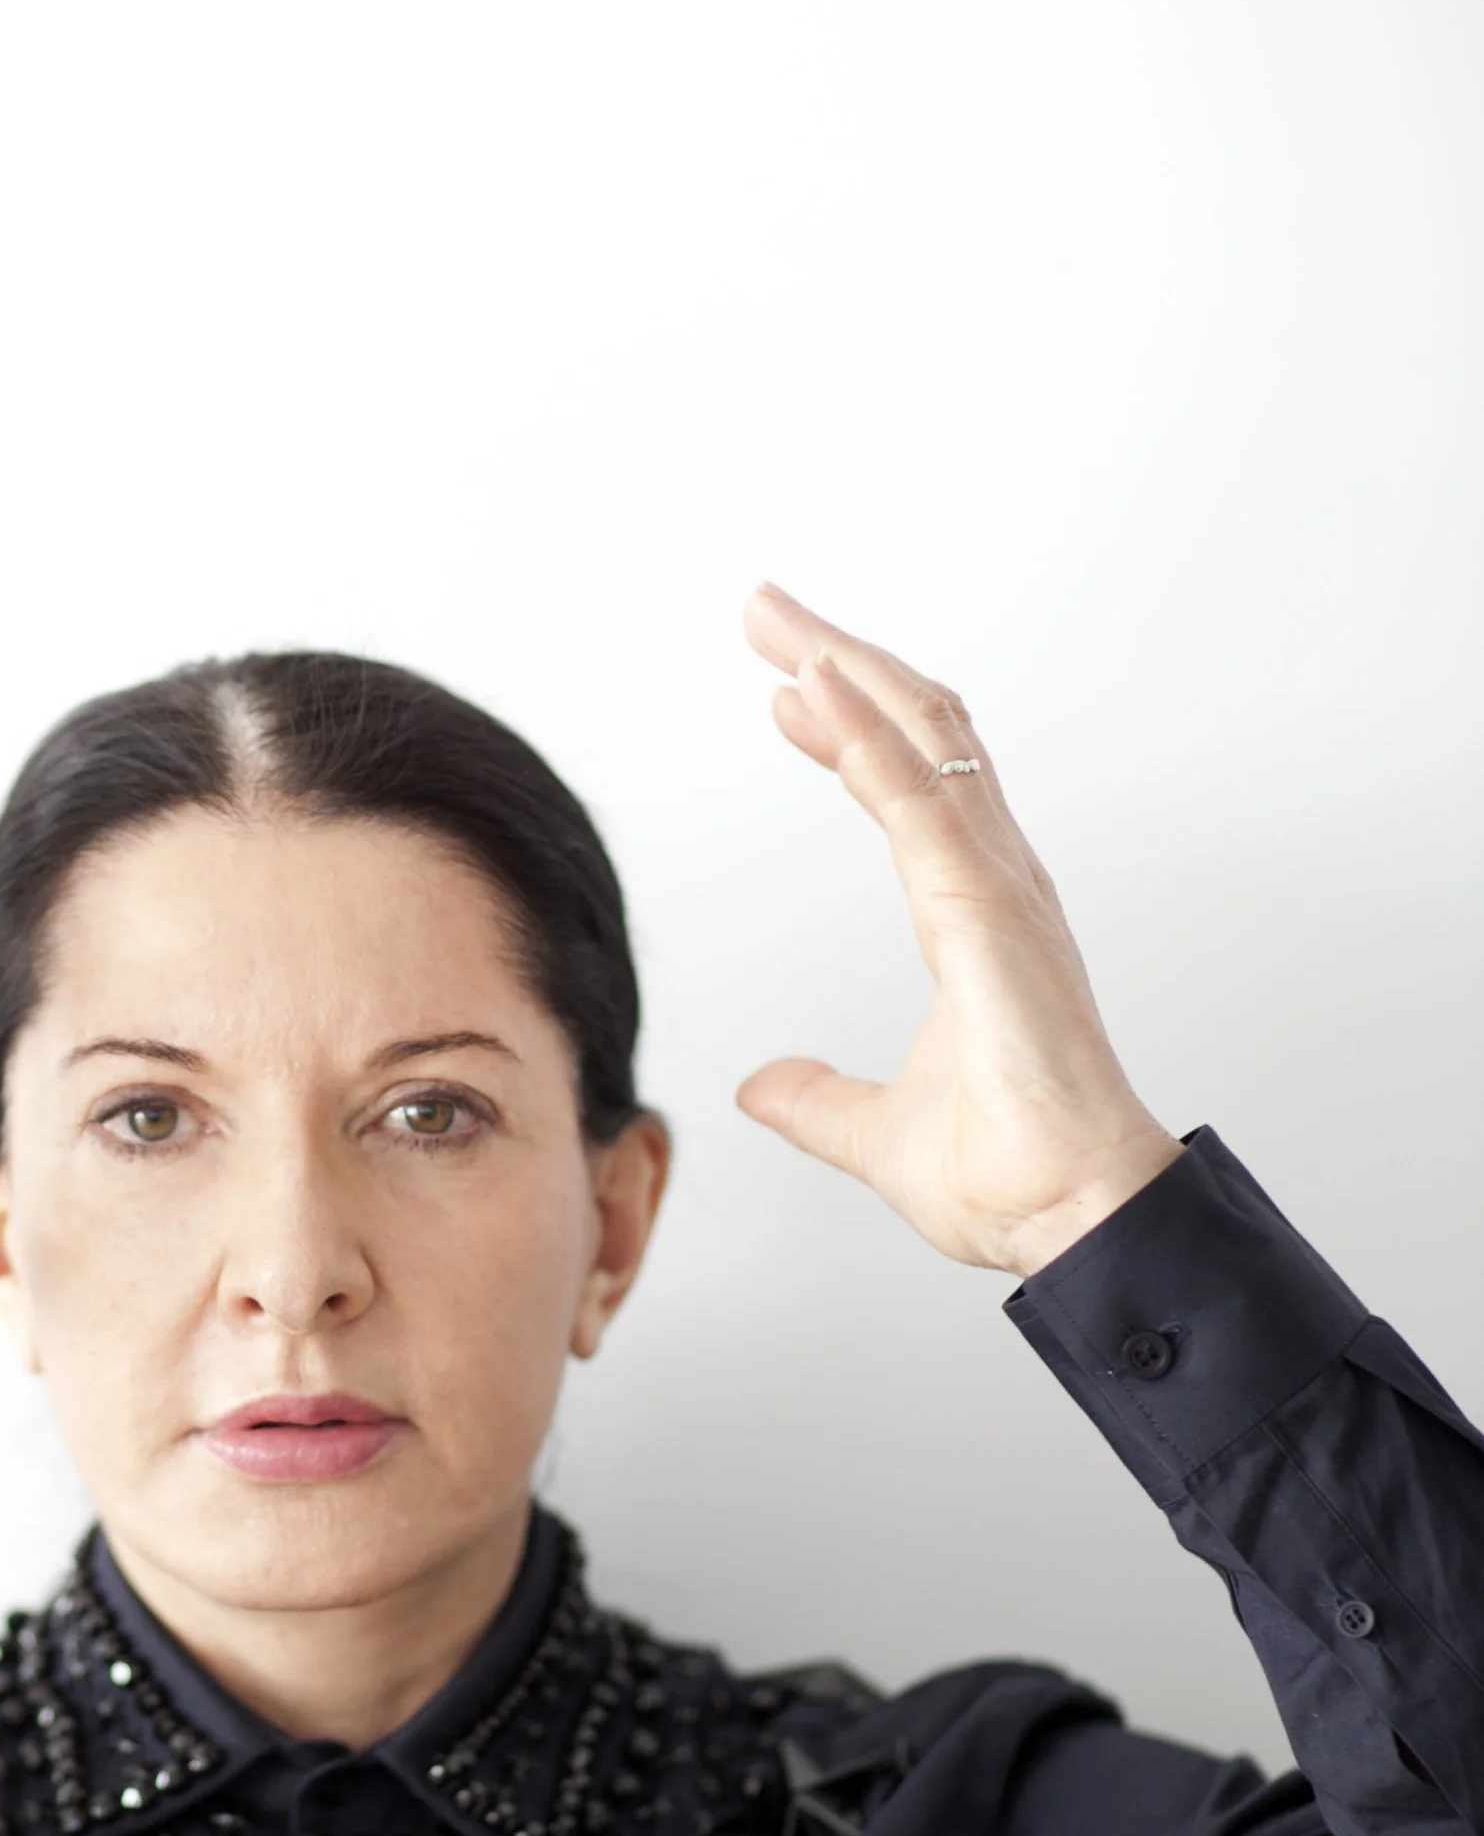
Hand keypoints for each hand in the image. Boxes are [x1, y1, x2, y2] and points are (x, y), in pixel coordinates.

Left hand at [734, 585, 1183, 1275]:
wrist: (1072, 1222)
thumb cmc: (1013, 1178)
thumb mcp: (876, 1131)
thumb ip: (819, 1102)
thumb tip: (762, 1086)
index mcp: (976, 916)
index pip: (911, 789)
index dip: (849, 732)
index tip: (789, 694)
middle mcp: (996, 883)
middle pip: (918, 734)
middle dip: (841, 662)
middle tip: (767, 613)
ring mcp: (999, 891)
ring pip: (922, 743)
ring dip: (847, 671)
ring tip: (776, 622)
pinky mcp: (988, 914)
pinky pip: (920, 805)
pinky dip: (868, 740)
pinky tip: (819, 692)